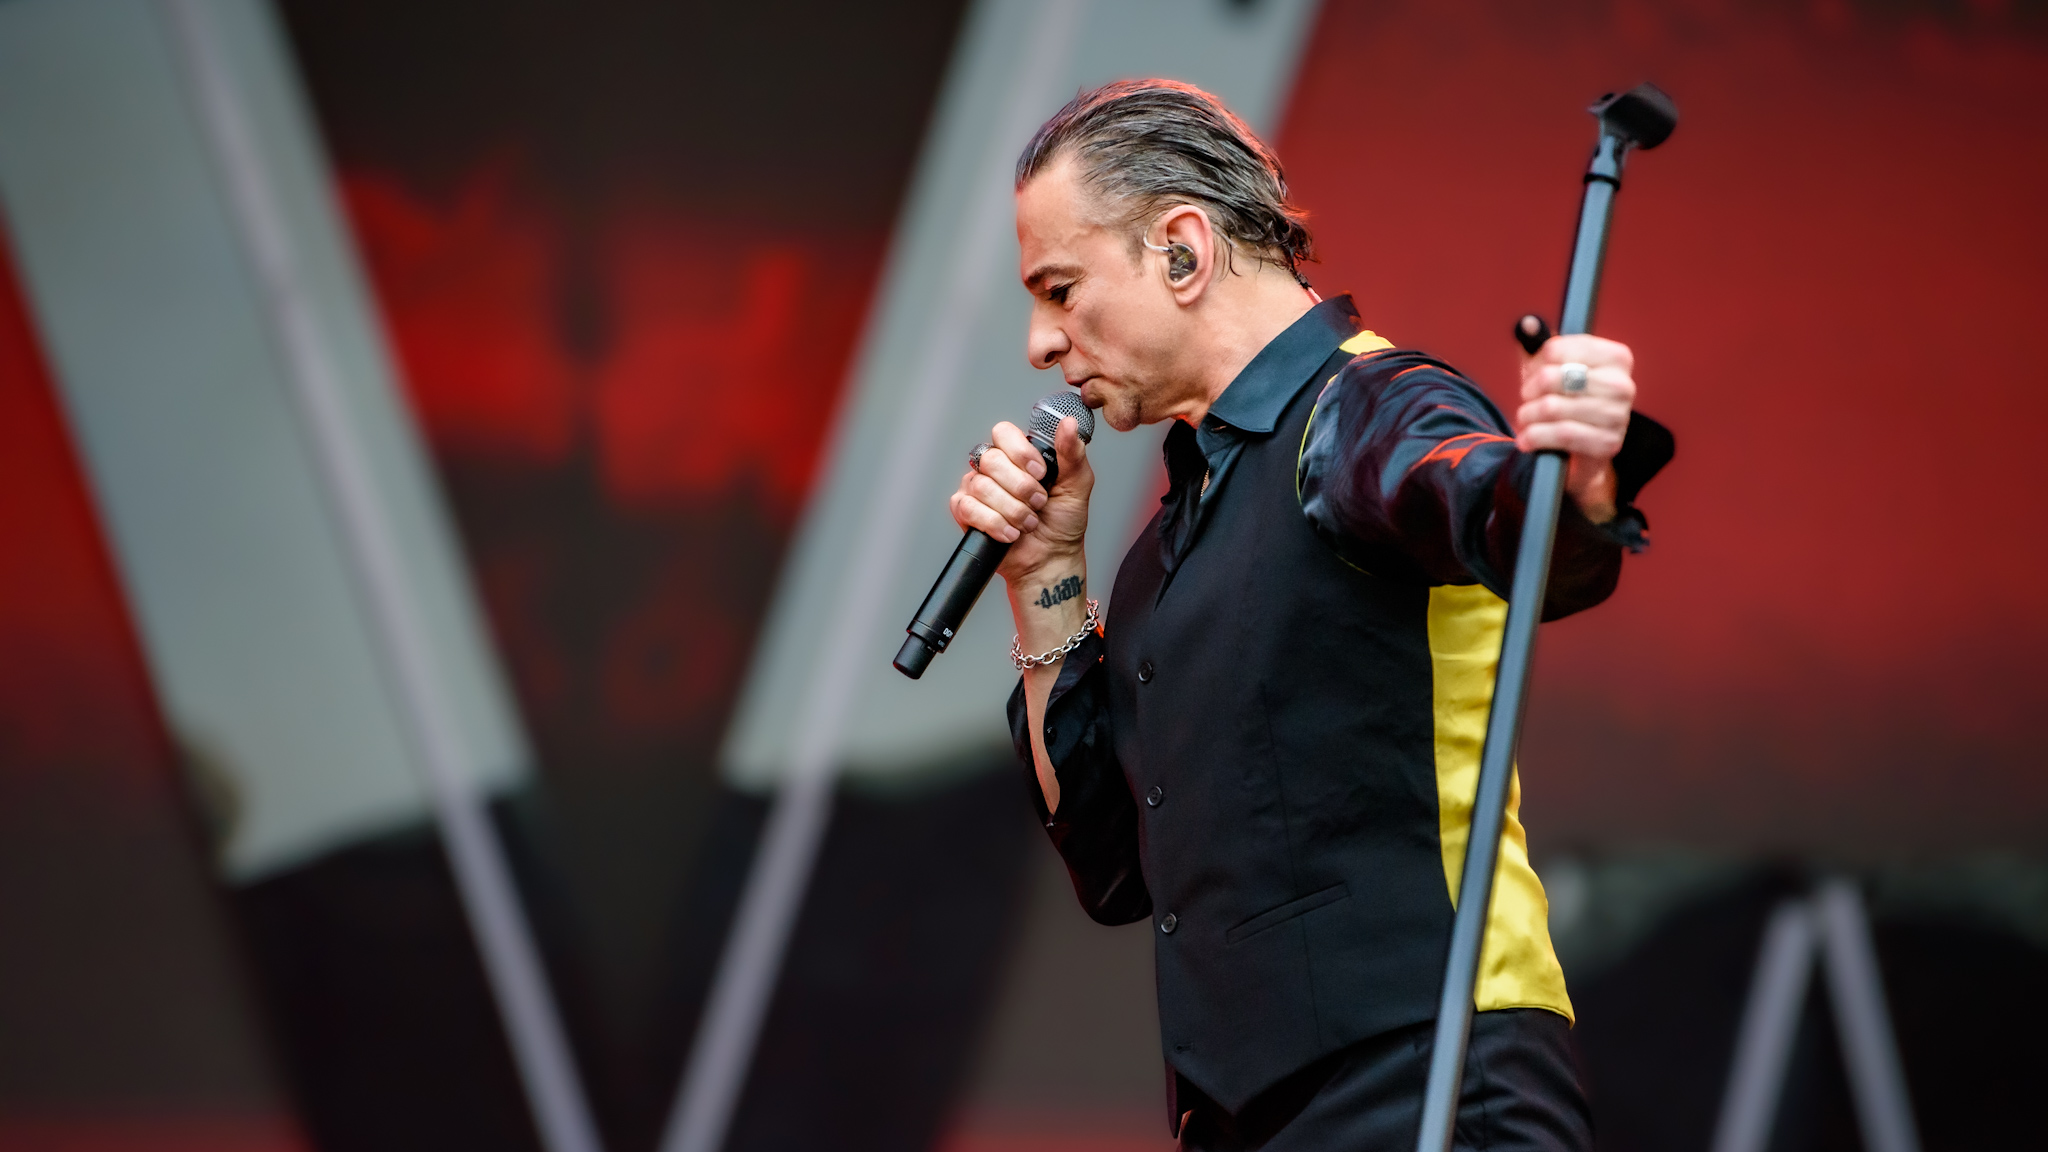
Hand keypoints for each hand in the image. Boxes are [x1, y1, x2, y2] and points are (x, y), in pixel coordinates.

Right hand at [948, 415, 1093, 582]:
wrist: (1051, 559)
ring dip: (1012, 510)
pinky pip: (968, 508)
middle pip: (991, 459)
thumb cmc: (1064, 522)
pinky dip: (994, 523)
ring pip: (981, 486)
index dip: (1020, 452)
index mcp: (1019, 455)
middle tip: (1039, 503)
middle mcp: (995, 468)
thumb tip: (1068, 423)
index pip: (1003, 433)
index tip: (1041, 474)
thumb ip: (1071, 452)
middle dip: (1020, 487)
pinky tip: (1010, 533)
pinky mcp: (965, 512)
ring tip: (1028, 523)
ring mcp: (977, 489)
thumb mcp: (1077, 483)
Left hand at [1516, 334, 1635, 523]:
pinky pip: (1562, 434)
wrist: (1580, 451)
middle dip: (1530, 390)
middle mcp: (1623, 384)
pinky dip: (1536, 436)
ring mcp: (1619, 416)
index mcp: (1616, 357)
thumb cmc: (1565, 401)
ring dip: (1528, 415)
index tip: (1533, 372)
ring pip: (1554, 407)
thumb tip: (1526, 324)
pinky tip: (1527, 439)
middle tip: (1527, 399)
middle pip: (1554, 377)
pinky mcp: (1609, 443)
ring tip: (1525, 419)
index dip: (1536, 361)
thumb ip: (1538, 345)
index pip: (1557, 348)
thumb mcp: (1551, 370)